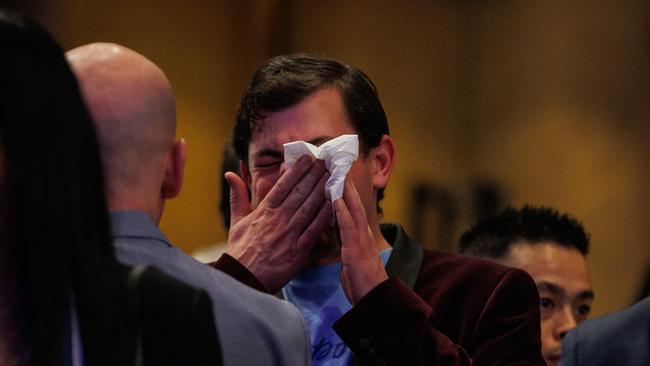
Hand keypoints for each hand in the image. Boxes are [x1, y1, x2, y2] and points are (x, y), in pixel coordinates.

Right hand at [226, 156, 331, 291]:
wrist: (243, 278)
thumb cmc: (240, 250)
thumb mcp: (236, 221)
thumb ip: (237, 196)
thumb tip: (230, 174)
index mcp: (264, 212)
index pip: (283, 186)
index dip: (297, 170)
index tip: (308, 159)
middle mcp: (278, 220)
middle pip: (299, 193)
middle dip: (313, 175)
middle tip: (325, 162)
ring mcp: (289, 235)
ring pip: (309, 207)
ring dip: (321, 190)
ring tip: (331, 176)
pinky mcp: (298, 251)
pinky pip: (314, 229)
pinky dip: (324, 215)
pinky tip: (333, 203)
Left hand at [334, 177, 387, 304]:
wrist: (375, 301)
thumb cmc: (362, 283)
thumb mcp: (351, 258)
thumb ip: (346, 242)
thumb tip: (336, 230)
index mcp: (359, 236)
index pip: (351, 208)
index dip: (345, 190)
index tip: (337, 173)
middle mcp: (362, 234)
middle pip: (353, 203)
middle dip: (346, 183)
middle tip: (338, 163)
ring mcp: (361, 241)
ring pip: (352, 210)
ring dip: (345, 191)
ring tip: (337, 172)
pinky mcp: (356, 251)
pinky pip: (348, 228)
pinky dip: (342, 212)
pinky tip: (336, 199)